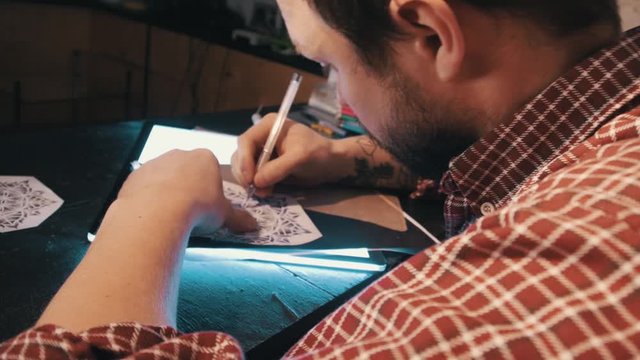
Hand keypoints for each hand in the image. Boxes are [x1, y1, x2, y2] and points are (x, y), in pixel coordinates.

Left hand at [119, 149, 255, 232]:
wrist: (158, 211)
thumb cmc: (199, 208)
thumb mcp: (224, 215)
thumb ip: (238, 218)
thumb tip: (255, 226)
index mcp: (205, 158)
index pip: (210, 168)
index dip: (210, 187)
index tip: (207, 204)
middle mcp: (179, 154)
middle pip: (186, 170)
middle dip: (188, 187)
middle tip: (189, 211)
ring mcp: (155, 162)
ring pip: (164, 177)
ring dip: (167, 192)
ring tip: (169, 216)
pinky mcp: (135, 175)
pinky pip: (145, 187)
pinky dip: (148, 198)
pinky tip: (152, 215)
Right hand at [232, 113, 345, 195]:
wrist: (331, 164)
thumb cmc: (319, 153)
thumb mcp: (300, 158)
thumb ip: (278, 168)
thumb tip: (256, 181)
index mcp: (268, 126)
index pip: (246, 141)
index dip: (244, 160)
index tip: (249, 179)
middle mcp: (262, 136)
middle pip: (241, 154)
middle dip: (244, 173)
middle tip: (253, 189)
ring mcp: (262, 151)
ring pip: (244, 166)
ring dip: (249, 181)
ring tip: (262, 192)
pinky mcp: (266, 165)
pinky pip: (253, 175)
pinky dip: (256, 184)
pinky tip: (265, 191)